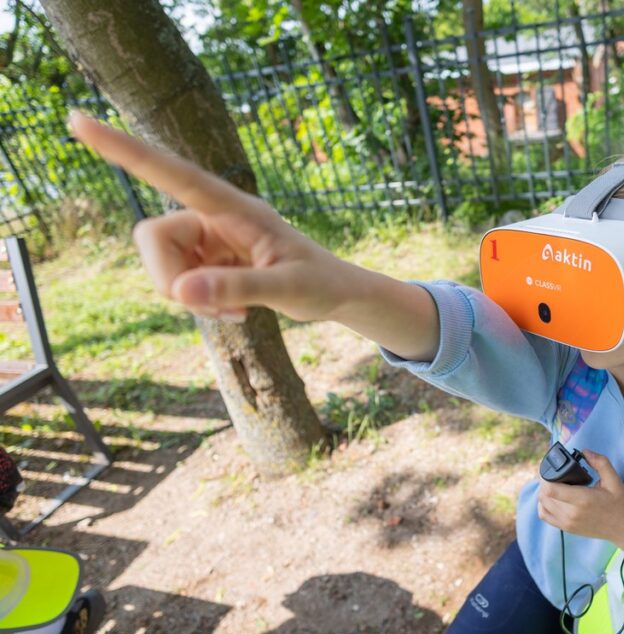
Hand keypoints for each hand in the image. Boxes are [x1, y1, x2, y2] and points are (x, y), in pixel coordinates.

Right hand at [68, 112, 350, 322]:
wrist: (335, 295)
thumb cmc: (320, 283)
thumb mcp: (287, 288)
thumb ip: (237, 287)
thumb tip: (181, 292)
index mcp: (233, 207)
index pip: (171, 172)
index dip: (125, 151)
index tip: (77, 121)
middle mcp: (213, 217)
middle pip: (151, 238)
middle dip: (170, 280)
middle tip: (214, 305)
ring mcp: (208, 240)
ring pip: (162, 267)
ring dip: (190, 297)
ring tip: (237, 309)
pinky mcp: (207, 261)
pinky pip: (178, 284)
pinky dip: (200, 304)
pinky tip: (237, 310)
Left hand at [537, 450, 623, 559]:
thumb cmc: (619, 503)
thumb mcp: (614, 480)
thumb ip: (600, 462)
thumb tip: (584, 451)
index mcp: (582, 499)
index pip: (550, 489)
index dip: (545, 476)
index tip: (549, 468)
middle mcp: (572, 513)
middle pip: (544, 495)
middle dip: (544, 482)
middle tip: (551, 473)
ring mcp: (567, 523)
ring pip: (542, 505)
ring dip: (543, 492)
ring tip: (552, 484)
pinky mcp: (566, 528)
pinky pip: (544, 516)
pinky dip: (543, 505)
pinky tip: (551, 498)